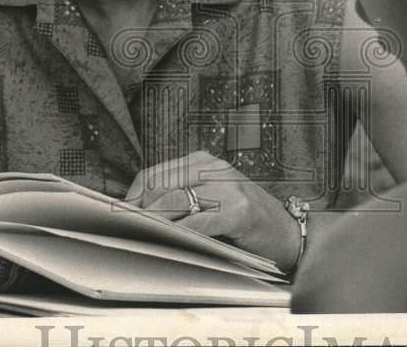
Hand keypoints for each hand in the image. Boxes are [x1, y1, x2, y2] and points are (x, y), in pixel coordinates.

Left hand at [125, 150, 300, 270]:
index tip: (119, 217)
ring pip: (176, 202)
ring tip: (143, 240)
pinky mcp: (239, 210)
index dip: (133, 197)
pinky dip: (181, 234)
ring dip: (155, 223)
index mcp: (203, 161)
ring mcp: (228, 187)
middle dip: (139, 212)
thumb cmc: (243, 220)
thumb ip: (180, 198)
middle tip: (126, 232)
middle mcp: (214, 168)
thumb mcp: (211, 198)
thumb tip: (135, 212)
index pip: (154, 174)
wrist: (287, 234)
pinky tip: (173, 244)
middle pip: (160, 186)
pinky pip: (199, 222)